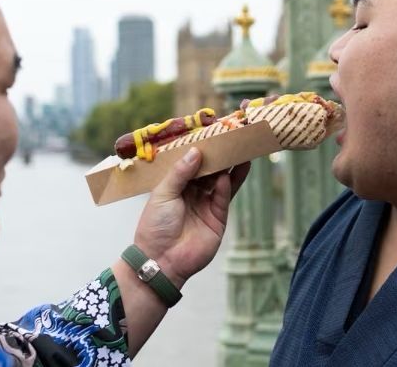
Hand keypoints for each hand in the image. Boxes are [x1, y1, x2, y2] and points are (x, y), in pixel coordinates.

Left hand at [132, 147, 249, 288]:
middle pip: (211, 171)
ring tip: (241, 152)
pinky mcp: (217, 219)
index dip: (201, 150)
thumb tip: (196, 151)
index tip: (211, 135)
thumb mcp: (163, 193)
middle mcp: (194, 193)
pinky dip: (226, 187)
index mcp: (177, 185)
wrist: (160, 260)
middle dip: (220, 157)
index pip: (192, 164)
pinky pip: (224, 199)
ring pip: (222, 183)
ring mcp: (207, 206)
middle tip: (231, 140)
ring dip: (231, 169)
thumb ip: (180, 172)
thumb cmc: (154, 226)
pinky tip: (228, 175)